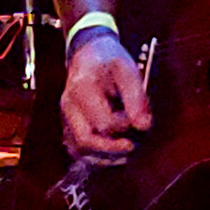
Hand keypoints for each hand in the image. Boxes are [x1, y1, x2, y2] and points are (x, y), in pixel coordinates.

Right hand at [59, 32, 153, 159]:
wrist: (89, 53)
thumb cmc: (110, 60)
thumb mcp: (127, 70)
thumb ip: (136, 97)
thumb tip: (143, 126)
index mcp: (82, 89)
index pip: (103, 122)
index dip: (124, 126)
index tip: (140, 120)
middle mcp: (69, 105)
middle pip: (86, 140)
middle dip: (112, 149)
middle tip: (133, 146)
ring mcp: (66, 116)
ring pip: (79, 149)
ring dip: (104, 156)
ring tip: (126, 150)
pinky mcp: (67, 124)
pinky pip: (76, 149)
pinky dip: (94, 156)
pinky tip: (112, 152)